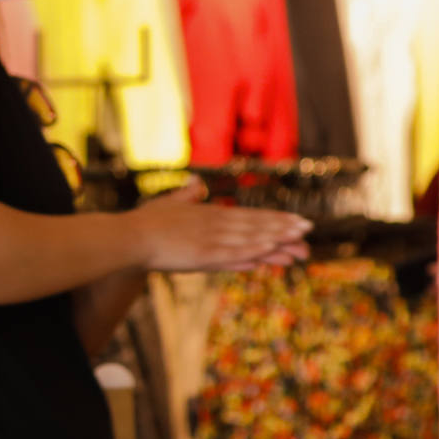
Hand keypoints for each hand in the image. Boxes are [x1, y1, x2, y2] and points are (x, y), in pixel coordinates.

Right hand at [128, 179, 311, 272]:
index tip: (296, 220)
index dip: (274, 218)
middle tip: (310, 230)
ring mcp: (210, 240)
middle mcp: (214, 225)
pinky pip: (233, 255)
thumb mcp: (168, 204)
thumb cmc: (145, 222)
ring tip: (300, 244)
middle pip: (255, 226)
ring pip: (250, 240)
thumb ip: (186, 195)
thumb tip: (196, 183)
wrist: (128, 237)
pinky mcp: (202, 256)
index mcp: (208, 214)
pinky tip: (269, 252)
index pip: (249, 215)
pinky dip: (253, 253)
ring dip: (276, 242)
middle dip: (284, 229)